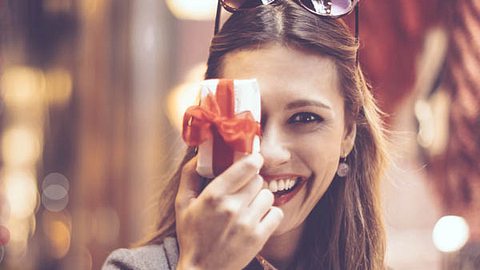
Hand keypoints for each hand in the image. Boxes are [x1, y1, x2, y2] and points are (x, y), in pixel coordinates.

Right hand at [175, 153, 283, 269]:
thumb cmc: (192, 236)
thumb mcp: (182, 204)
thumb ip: (189, 175)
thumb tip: (200, 154)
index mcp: (214, 196)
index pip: (246, 167)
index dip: (253, 159)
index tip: (255, 159)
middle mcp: (232, 207)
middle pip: (257, 180)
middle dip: (252, 182)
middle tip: (244, 190)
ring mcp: (247, 223)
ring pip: (268, 195)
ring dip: (260, 198)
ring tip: (249, 207)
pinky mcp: (259, 237)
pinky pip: (276, 213)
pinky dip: (270, 214)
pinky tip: (258, 218)